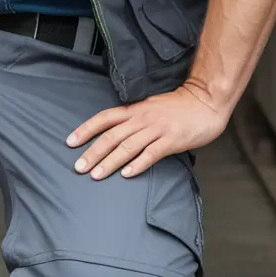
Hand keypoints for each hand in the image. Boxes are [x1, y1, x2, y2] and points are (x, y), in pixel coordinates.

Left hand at [66, 84, 229, 179]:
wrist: (205, 101)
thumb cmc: (177, 107)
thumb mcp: (150, 107)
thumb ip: (133, 119)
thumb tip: (113, 134)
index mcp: (135, 110)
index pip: (104, 118)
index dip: (86, 130)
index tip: (70, 142)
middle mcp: (142, 118)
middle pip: (111, 136)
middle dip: (93, 152)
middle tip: (78, 167)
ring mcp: (157, 129)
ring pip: (128, 146)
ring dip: (110, 162)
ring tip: (96, 175)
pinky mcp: (172, 140)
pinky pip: (151, 154)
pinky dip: (138, 164)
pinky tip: (127, 175)